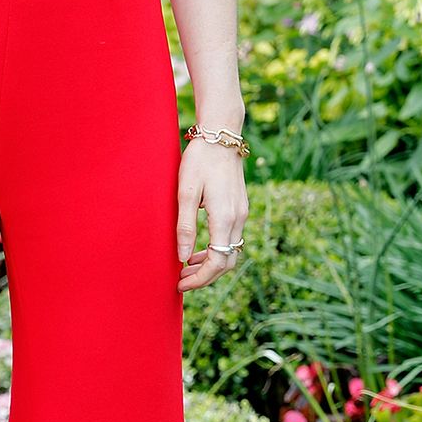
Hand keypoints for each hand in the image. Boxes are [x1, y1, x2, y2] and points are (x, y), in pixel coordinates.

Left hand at [176, 139, 247, 291]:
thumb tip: (182, 256)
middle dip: (206, 277)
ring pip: (231, 251)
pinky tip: (198, 249)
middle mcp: (238, 218)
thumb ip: (185, 226)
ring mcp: (242, 213)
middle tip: (181, 281)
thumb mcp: (185, 193)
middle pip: (228, 261)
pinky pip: (231, 238)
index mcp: (225, 217)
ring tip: (186, 267)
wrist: (221, 137)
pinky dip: (216, 250)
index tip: (180, 284)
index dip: (200, 278)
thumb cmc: (199, 161)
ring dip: (211, 264)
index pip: (218, 261)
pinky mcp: (240, 207)